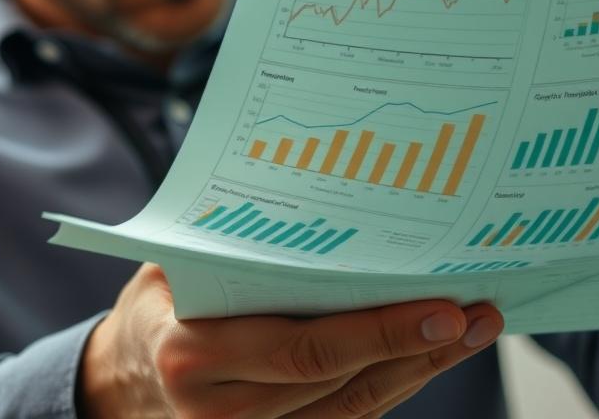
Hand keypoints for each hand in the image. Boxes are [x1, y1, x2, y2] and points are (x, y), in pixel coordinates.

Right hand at [79, 264, 502, 418]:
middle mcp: (222, 407)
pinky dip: (392, 385)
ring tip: (473, 330)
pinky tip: (429, 353)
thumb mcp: (175, 264)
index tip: (439, 307)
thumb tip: (317, 201)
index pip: (302, 350)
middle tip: (476, 315)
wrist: (122, 379)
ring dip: (418, 370)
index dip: (377, 333)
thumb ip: (233, 246)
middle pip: (340, 383)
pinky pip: (345, 418)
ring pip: (353, 408)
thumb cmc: (157, 304)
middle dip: (416, 349)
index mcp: (193, 354)